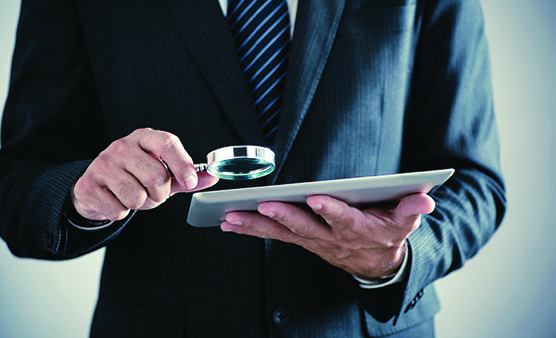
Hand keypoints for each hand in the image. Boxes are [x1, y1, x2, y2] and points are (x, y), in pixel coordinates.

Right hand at [72, 128, 218, 220]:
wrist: (95, 186)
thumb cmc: (134, 176)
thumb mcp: (162, 172)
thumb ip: (187, 176)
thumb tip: (213, 177)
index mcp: (143, 137)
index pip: (167, 143)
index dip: (182, 164)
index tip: (191, 182)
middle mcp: (121, 146)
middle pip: (156, 176)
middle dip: (160, 194)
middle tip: (153, 193)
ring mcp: (102, 164)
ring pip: (136, 197)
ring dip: (141, 204)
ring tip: (133, 196)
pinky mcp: (88, 186)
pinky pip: (118, 210)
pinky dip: (122, 212)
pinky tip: (116, 201)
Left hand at [221, 193, 434, 278]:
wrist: (376, 264)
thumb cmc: (387, 233)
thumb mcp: (405, 222)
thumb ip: (413, 208)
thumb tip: (426, 199)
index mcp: (357, 228)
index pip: (343, 219)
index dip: (331, 210)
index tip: (316, 198)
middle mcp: (331, 237)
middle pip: (306, 227)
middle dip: (284, 217)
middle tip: (264, 206)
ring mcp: (313, 241)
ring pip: (282, 233)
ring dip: (256, 226)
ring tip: (231, 217)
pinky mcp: (301, 241)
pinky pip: (273, 237)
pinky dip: (251, 230)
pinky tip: (229, 223)